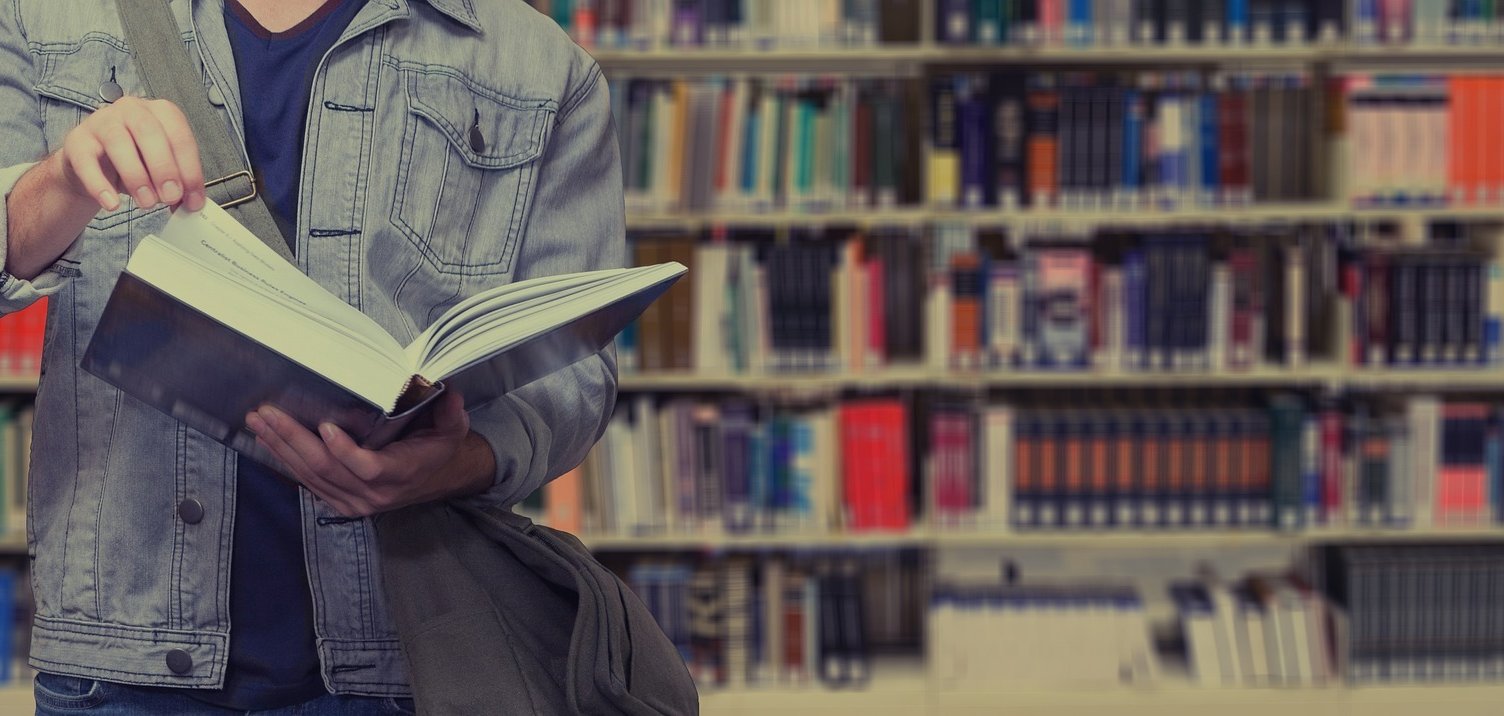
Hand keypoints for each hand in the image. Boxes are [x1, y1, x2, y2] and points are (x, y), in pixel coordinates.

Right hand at [55, 96, 205, 212]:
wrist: (93, 166)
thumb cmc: (135, 161)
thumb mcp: (161, 170)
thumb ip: (178, 183)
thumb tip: (192, 204)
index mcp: (160, 112)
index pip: (180, 136)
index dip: (190, 170)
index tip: (193, 200)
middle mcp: (131, 109)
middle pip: (149, 132)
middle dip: (164, 168)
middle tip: (171, 197)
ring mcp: (101, 121)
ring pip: (118, 142)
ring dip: (136, 176)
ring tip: (146, 202)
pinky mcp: (77, 140)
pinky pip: (86, 161)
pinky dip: (99, 185)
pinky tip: (112, 204)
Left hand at [245, 391, 494, 516]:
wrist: (437, 478)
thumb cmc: (439, 448)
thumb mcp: (452, 428)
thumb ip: (450, 412)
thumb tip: (449, 391)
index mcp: (401, 474)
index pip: (368, 467)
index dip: (345, 451)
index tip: (325, 426)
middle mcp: (374, 493)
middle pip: (326, 469)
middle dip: (293, 439)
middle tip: (268, 413)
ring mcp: (354, 502)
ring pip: (311, 476)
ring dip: (281, 447)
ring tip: (259, 422)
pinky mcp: (340, 502)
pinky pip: (308, 482)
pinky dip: (286, 460)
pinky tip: (268, 440)